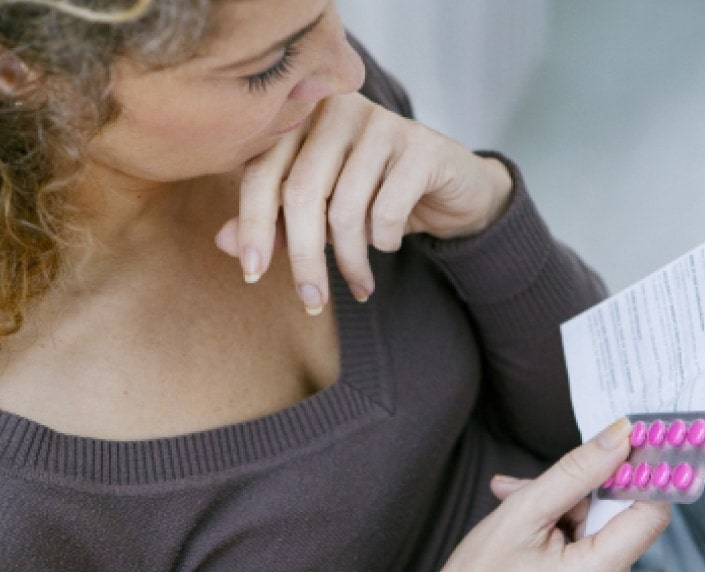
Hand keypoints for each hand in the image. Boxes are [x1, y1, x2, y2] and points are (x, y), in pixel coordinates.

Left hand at [215, 92, 512, 313]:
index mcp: (302, 117)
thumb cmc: (376, 196)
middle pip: (301, 192)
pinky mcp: (421, 146)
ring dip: (349, 260)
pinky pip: (387, 209)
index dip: (253, 226)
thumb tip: (224, 244)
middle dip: (304, 258)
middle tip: (311, 301)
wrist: (452, 189)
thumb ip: (275, 222)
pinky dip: (383, 241)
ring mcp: (382, 123)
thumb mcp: (321, 213)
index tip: (252, 276)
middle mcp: (338, 110)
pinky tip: (389, 245)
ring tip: (359, 284)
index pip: (261, 171)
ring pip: (345, 207)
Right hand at [384, 419, 670, 571]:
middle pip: (621, 518)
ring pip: (604, 531)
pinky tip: (533, 534)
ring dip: (567, 513)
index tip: (623, 445)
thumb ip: (577, 471)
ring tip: (522, 519)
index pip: (651, 511)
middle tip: (530, 491)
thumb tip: (620, 437)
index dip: (641, 472)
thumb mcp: (522, 513)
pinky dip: (568, 534)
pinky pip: (596, 551)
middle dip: (580, 495)